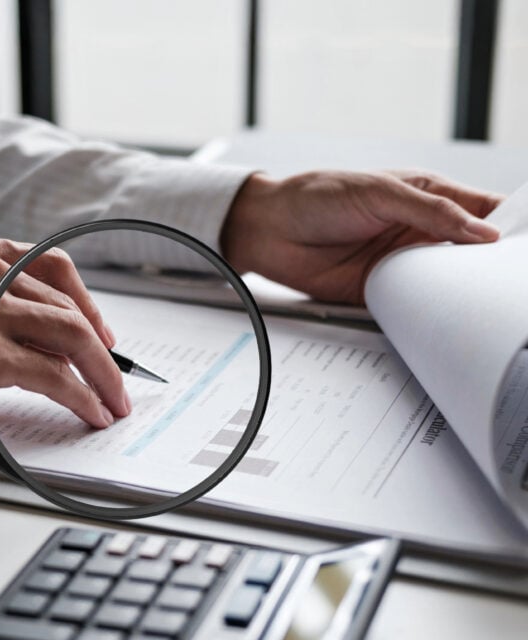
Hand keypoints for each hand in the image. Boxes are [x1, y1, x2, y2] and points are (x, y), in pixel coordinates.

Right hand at [0, 230, 130, 441]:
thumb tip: (37, 331)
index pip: (48, 264)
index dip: (84, 300)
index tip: (99, 330)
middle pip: (67, 302)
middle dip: (100, 344)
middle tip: (114, 371)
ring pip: (71, 335)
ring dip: (102, 372)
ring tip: (113, 399)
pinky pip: (54, 374)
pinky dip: (81, 395)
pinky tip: (89, 410)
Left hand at [220, 170, 504, 303]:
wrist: (269, 229)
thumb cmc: (316, 196)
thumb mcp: (377, 191)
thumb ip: (430, 210)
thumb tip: (481, 231)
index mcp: (428, 198)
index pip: (484, 211)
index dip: (508, 226)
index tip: (521, 246)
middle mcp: (419, 231)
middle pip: (471, 253)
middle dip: (490, 266)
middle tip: (509, 282)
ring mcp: (400, 262)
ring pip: (445, 282)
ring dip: (460, 291)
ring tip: (483, 302)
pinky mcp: (379, 290)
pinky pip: (412, 304)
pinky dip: (426, 311)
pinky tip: (439, 316)